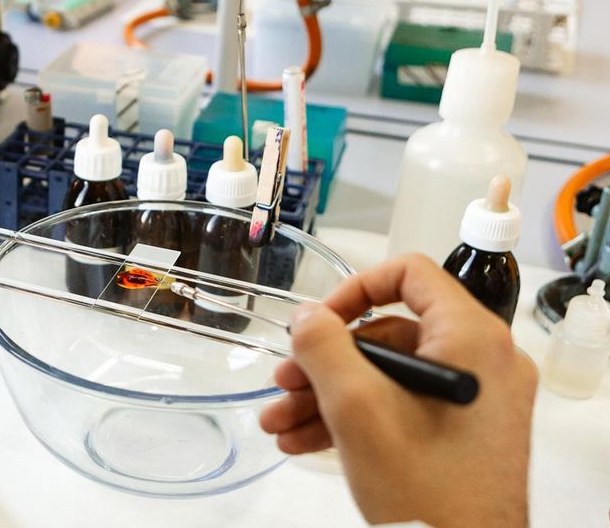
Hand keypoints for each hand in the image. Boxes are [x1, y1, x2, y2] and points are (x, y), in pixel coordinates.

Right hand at [259, 254, 536, 526]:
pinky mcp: (463, 433)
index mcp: (472, 339)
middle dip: (325, 361)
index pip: (411, 274)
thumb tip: (306, 316)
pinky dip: (355, 418)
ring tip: (281, 423)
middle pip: (389, 332)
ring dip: (327, 395)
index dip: (355, 288)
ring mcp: (474, 400)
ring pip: (387, 375)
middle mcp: (482, 362)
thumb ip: (322, 347)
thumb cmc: (426, 488)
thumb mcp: (356, 407)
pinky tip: (305, 441)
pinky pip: (402, 405)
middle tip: (285, 382)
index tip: (318, 321)